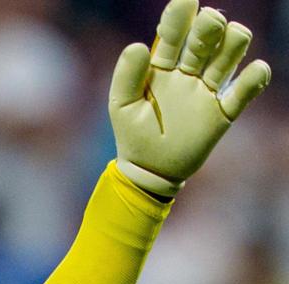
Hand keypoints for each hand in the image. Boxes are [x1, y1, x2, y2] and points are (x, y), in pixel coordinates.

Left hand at [109, 0, 269, 196]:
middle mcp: (188, 73)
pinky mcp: (222, 113)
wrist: (149, 171)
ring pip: (227, 58)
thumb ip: (128, 76)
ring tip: (233, 35)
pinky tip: (256, 70)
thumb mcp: (123, 105)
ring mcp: (206, 91)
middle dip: (209, 26)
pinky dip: (253, 79)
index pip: (173, 35)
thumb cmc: (133, 134)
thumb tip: (137, 45)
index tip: (185, 0)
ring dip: (232, 44)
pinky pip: (243, 93)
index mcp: (161, 68)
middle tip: (210, 21)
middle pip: (204, 41)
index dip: (179, 17)